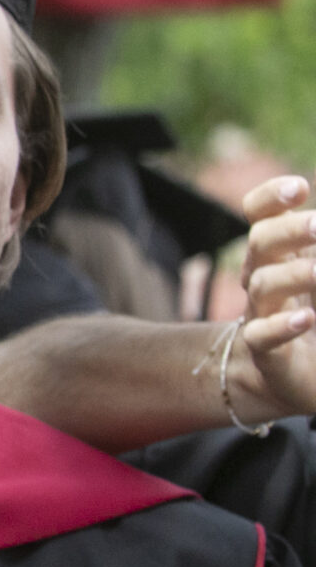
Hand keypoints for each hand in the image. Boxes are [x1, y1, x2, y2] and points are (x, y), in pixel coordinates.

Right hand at [231, 174, 315, 420]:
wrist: (298, 377)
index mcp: (281, 255)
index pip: (260, 215)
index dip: (270, 198)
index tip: (299, 189)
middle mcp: (265, 279)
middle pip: (259, 243)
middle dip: (287, 231)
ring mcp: (262, 315)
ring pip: (262, 285)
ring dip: (294, 274)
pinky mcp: (268, 353)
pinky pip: (262, 336)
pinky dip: (281, 326)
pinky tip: (307, 318)